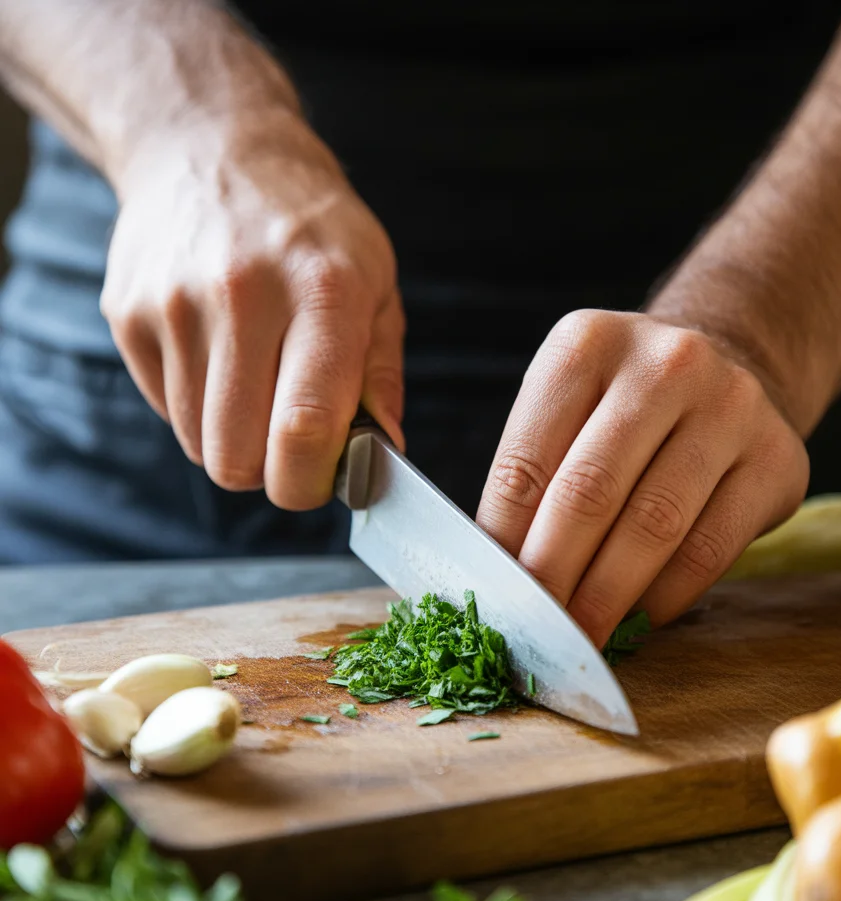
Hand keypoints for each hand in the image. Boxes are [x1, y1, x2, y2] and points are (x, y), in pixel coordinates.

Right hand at [101, 112, 403, 508]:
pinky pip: (166, 411)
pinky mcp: (128, 313)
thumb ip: (379, 377)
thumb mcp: (375, 285)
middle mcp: (243, 294)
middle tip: (288, 445)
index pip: (305, 428)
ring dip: (231, 439)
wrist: (212, 147)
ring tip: (254, 385)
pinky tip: (216, 356)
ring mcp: (174, 303)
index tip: (319, 482)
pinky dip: (195, 407)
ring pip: (197, 444)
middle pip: (237, 457)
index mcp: (323, 291)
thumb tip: (382, 459)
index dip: (310, 482)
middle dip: (267, 474)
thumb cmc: (311, 230)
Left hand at [477, 311, 808, 645]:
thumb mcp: (565, 410)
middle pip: (588, 493)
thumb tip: (497, 574)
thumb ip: (530, 478)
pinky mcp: (776, 459)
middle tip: (534, 630)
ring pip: (653, 526)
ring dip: (607, 597)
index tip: (495, 595)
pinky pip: (709, 549)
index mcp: (586, 345)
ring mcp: (730, 407)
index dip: (503, 542)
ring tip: (581, 635)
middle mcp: (665, 364)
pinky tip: (638, 618)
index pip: (526, 463)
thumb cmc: (621, 408)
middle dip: (553, 576)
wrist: (727, 368)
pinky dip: (664, 596)